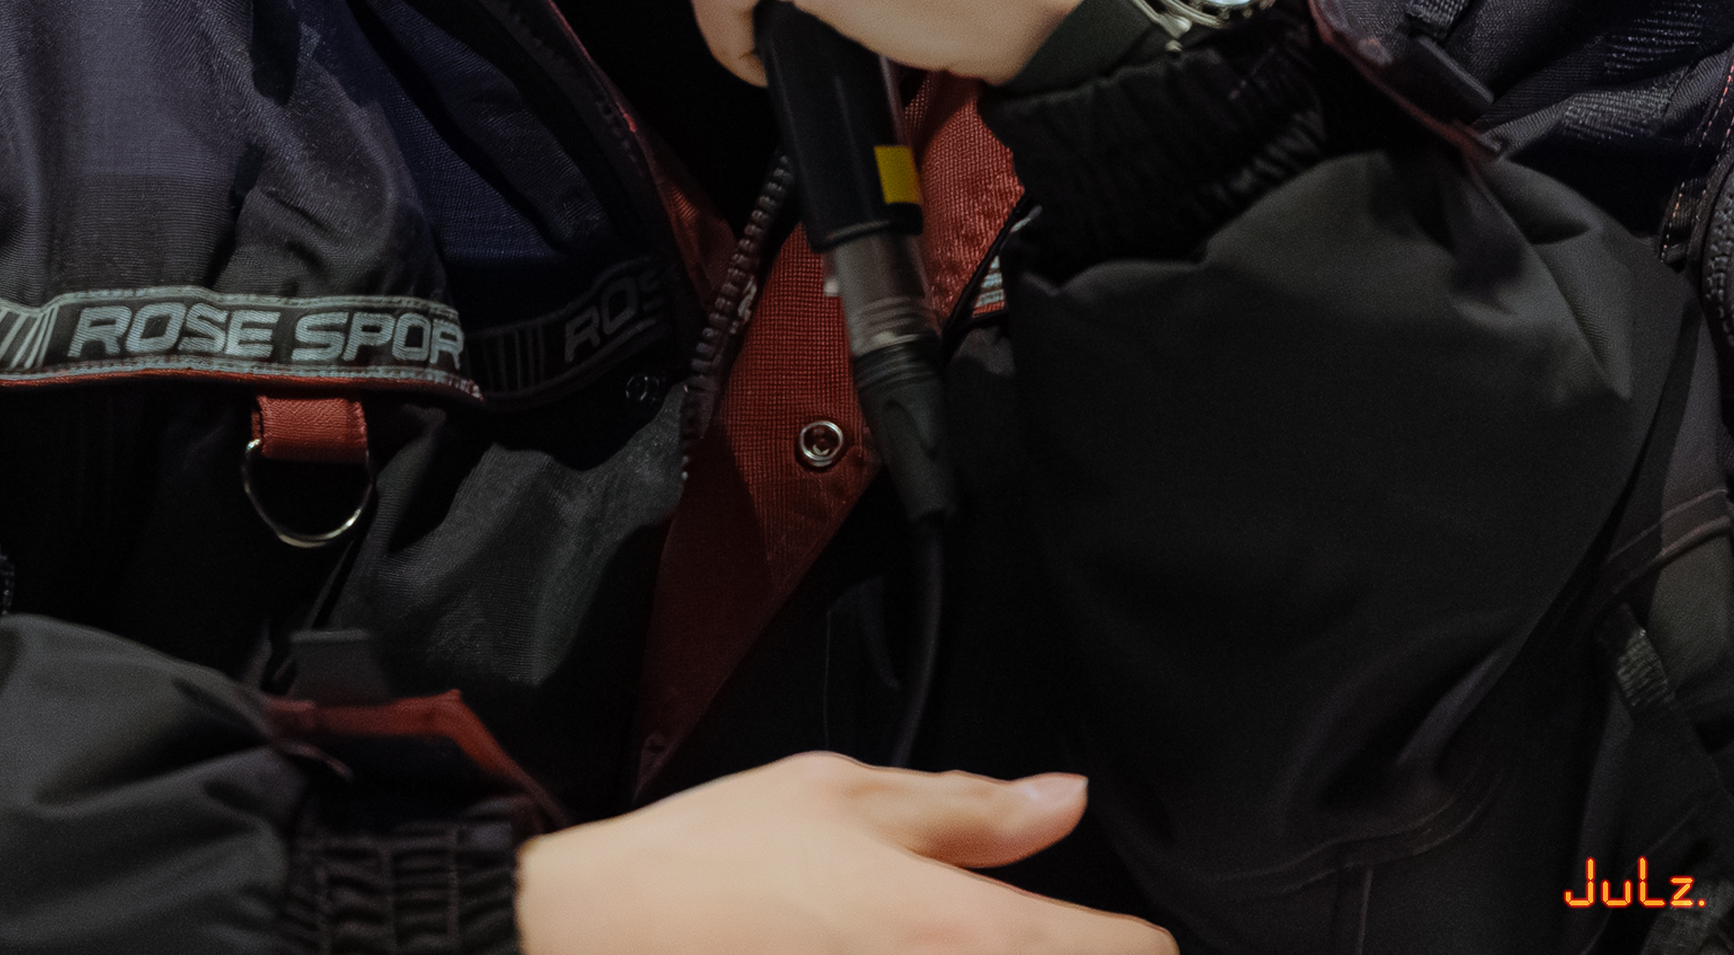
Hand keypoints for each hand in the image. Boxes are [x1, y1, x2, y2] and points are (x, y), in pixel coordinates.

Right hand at [515, 753, 1172, 954]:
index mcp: (962, 929)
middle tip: (1037, 935)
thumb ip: (965, 807)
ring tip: (940, 942)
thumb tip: (1062, 797)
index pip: (1128, 954)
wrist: (599, 944)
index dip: (1134, 939)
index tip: (1118, 932)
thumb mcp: (841, 794)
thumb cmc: (710, 869)